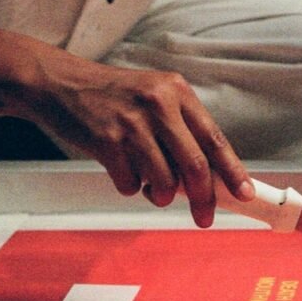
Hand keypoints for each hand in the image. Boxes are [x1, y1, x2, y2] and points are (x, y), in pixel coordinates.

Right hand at [29, 56, 254, 226]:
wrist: (57, 83)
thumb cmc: (111, 96)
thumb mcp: (154, 98)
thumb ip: (182, 130)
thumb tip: (212, 176)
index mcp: (177, 92)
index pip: (215, 138)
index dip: (233, 170)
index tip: (245, 193)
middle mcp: (158, 104)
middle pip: (195, 165)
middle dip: (204, 199)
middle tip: (205, 217)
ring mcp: (132, 122)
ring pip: (165, 181)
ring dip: (162, 195)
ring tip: (152, 186)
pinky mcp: (107, 141)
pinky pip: (132, 184)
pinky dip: (132, 188)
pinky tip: (123, 170)